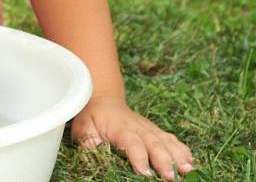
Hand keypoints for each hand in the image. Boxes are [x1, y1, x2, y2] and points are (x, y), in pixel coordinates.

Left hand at [71, 96, 192, 179]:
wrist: (104, 100)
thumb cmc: (92, 116)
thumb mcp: (83, 125)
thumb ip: (86, 137)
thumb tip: (92, 146)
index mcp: (119, 127)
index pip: (131, 142)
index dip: (138, 156)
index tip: (145, 172)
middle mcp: (138, 127)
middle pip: (153, 143)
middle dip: (163, 160)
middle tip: (171, 176)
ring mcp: (149, 128)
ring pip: (165, 141)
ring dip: (177, 155)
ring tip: (187, 169)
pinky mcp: (155, 131)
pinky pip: (170, 139)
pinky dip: (181, 149)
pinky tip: (190, 160)